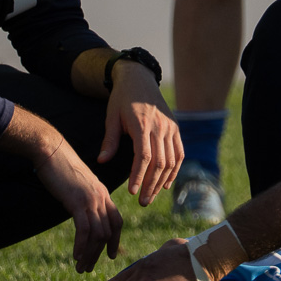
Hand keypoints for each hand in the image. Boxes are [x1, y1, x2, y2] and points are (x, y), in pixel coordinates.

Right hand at [32, 140, 122, 271]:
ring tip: (80, 268)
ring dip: (89, 254)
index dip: (116, 240)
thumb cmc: (60, 166)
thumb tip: (80, 212)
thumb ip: (83, 198)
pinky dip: (81, 246)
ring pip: (98, 234)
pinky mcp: (77, 201)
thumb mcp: (77, 184)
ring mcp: (91, 199)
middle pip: (109, 232)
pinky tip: (75, 256)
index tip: (111, 255)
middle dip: (99, 253)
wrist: (51, 150)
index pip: (116, 221)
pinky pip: (84, 229)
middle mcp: (101, 197)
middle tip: (89, 268)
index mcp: (103, 193)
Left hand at [99, 63, 182, 205]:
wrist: (139, 79)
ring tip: (151, 196)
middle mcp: (160, 127)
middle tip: (142, 202)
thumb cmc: (122, 99)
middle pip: (159, 162)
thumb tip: (102, 161)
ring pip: (170, 161)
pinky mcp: (175, 128)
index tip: (133, 192)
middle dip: (151, 185)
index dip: (139, 176)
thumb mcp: (111, 116)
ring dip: (162, 181)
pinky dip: (174, 170)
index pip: (144, 156)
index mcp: (142, 124)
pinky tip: (166, 184)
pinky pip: (179, 153)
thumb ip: (109, 140)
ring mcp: (170, 127)